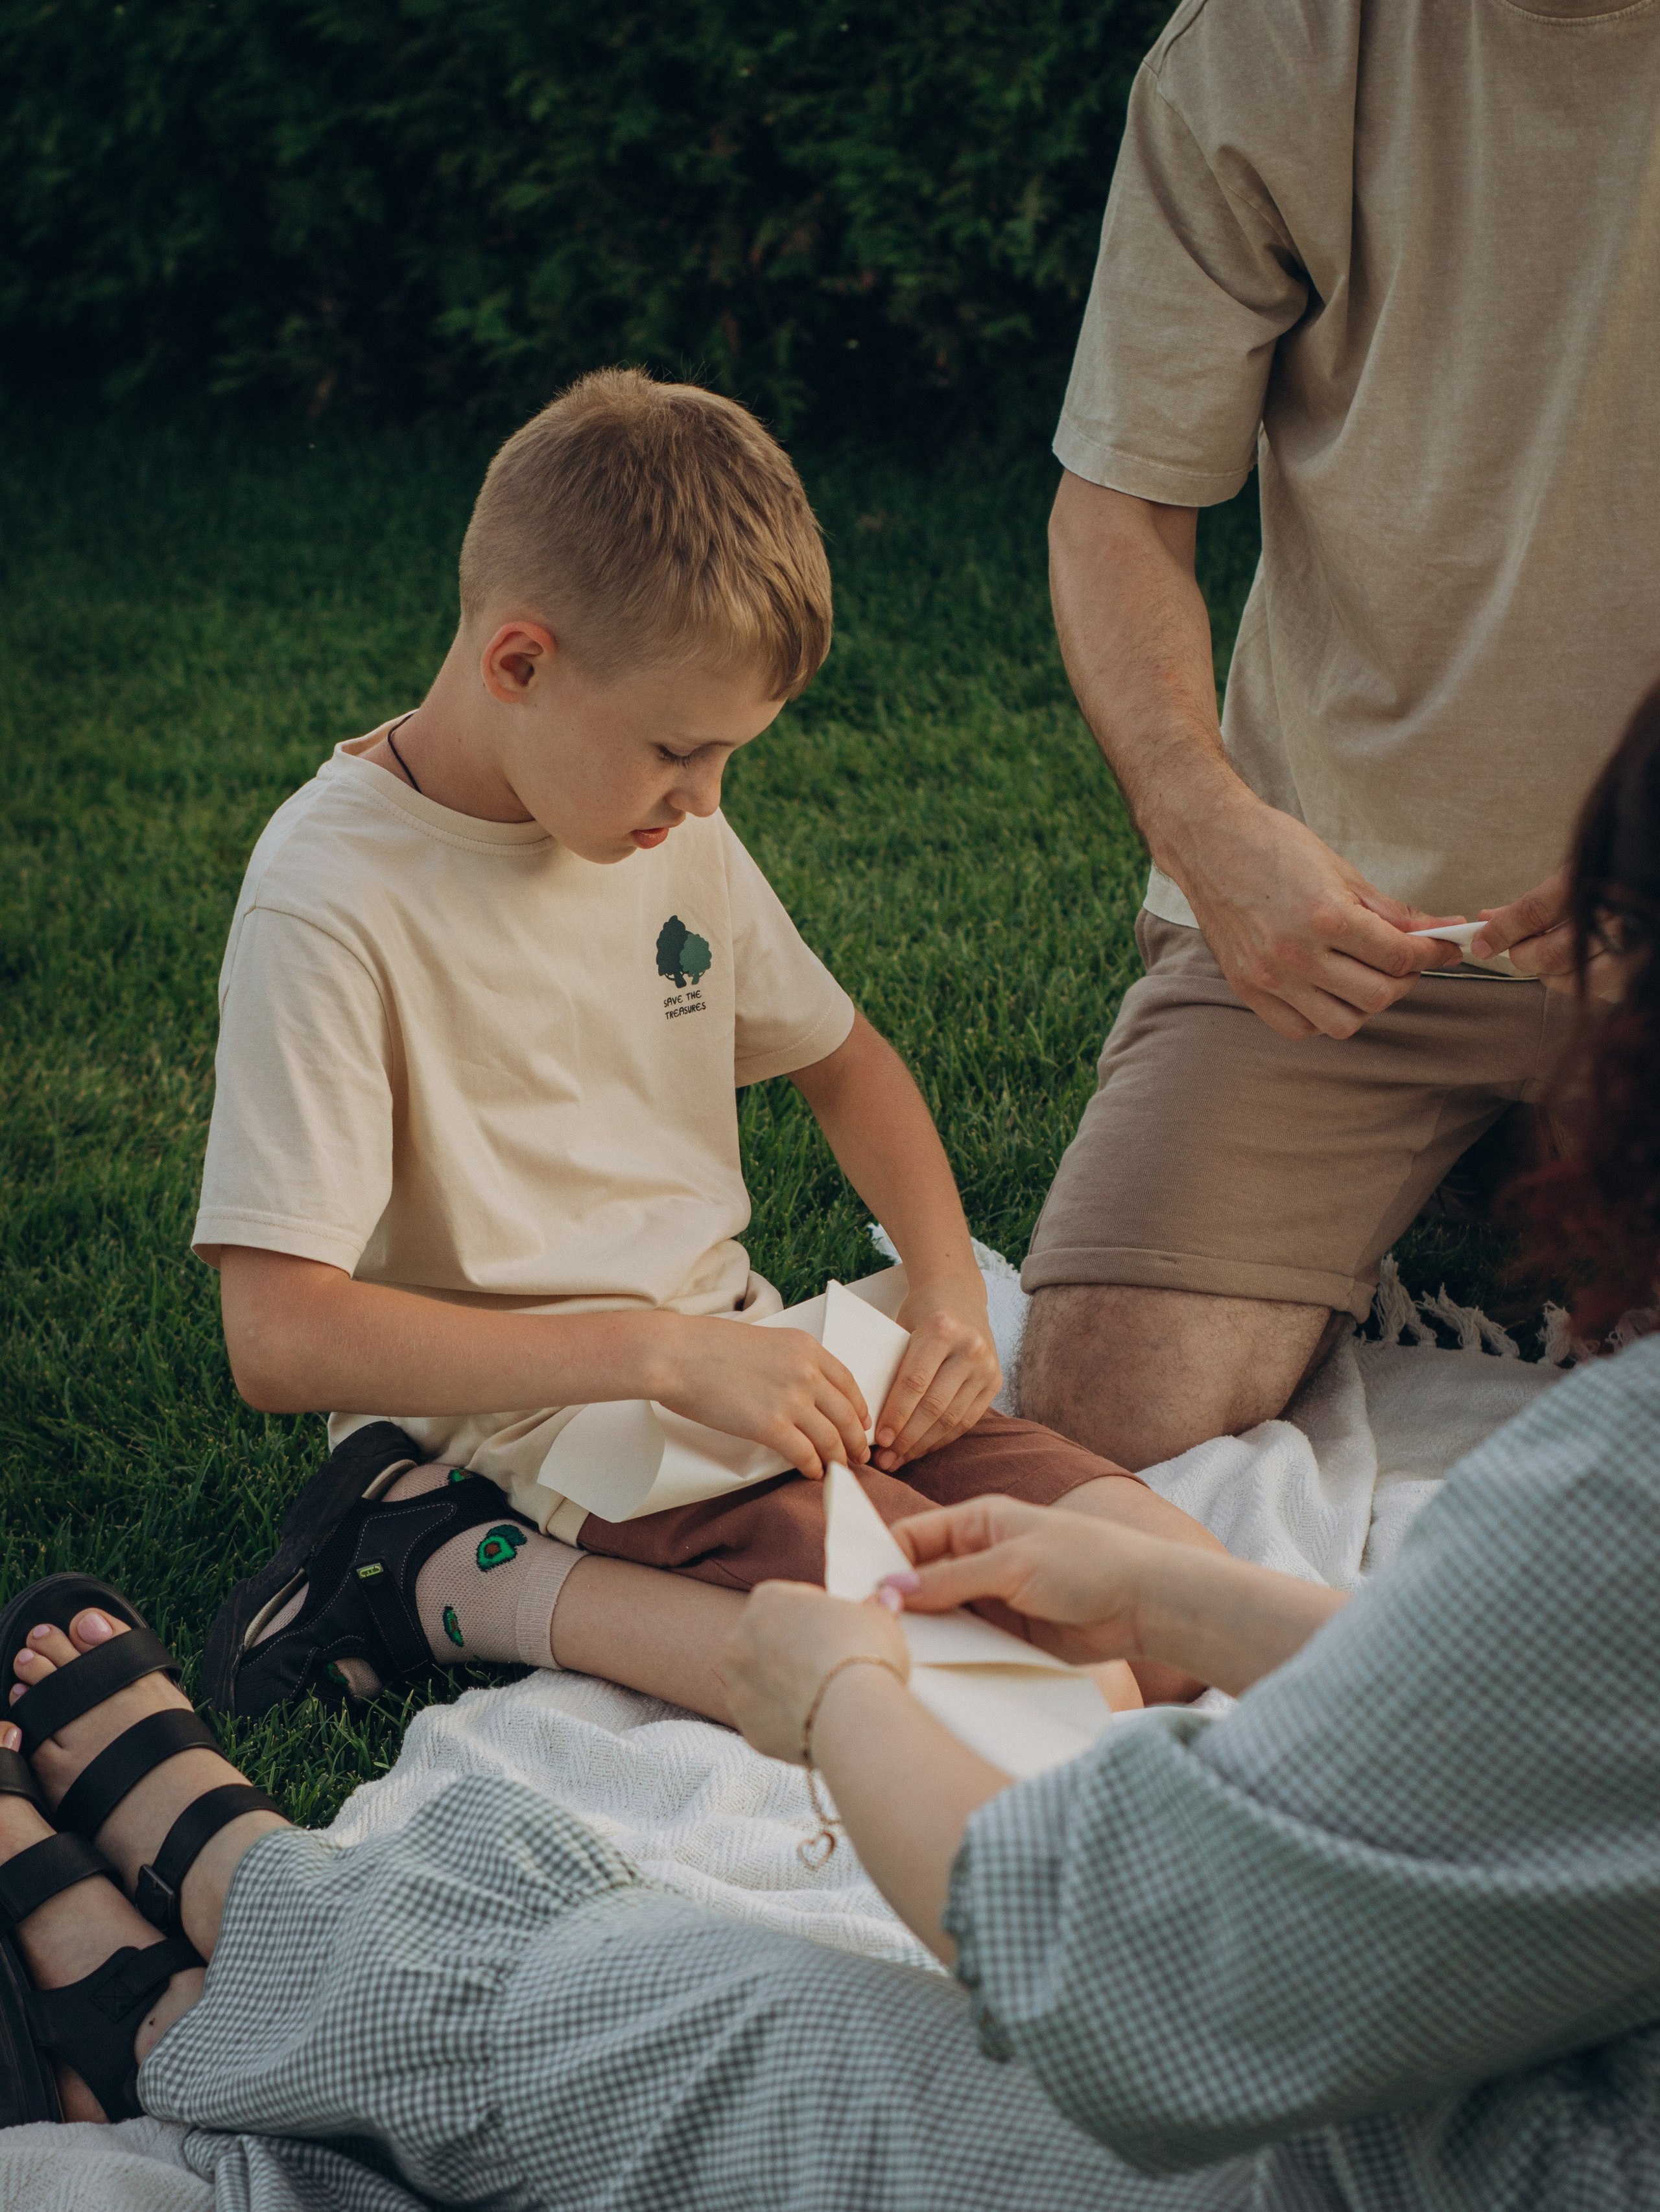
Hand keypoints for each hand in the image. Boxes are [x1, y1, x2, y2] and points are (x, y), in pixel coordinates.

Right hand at [655, 1318, 869, 1480]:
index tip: (863, 1423)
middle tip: (860, 1455)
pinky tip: (813, 1474)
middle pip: (846, 1414)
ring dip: (839, 1458)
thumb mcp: (763, 1341)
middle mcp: (806, 1372)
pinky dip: (813, 1468)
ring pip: (831, 1438)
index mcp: (805, 1347)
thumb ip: (788, 1362)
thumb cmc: (706, 1346)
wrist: (676, 1355)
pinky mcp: (770, 1426)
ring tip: (841, 1470)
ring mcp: (791, 1399)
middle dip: (856, 1439)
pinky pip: (805, 1454)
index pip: (848, 1382)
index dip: (859, 1407)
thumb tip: (799, 1391)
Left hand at [722, 1581, 908, 1761]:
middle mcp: (740, 1639)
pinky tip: (813, 1723)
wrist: (850, 1712)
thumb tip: (886, 1599)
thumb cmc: (863, 1653)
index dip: (816, 1618)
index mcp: (767, 1600)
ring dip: (782, 1689)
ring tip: (823, 1700)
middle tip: (829, 1667)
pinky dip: (784, 1722)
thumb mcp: (878, 1620)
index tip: (837, 1633)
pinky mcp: (746, 1726)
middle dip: (791, 1653)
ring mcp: (738, 1686)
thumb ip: (875, 1608)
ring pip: (760, 1684)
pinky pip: (765, 1721)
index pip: (788, 1602)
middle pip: (766, 1642)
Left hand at [872, 1275, 1001, 1472]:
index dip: (896, 1415)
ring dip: (923, 1444)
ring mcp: (987, 1365)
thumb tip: (872, 1417)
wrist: (958, 1293)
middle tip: (885, 1459)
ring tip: (899, 1460)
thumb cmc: (920, 1314)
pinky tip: (922, 1448)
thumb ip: (893, 1367)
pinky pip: (967, 1419)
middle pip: (934, 1405)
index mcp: (941, 1329)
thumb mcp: (902, 1329)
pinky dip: (943, 1437)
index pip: (914, 1382)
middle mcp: (970, 1347)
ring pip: (952, 1417)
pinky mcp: (995, 1381)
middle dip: (907, 1438)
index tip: (879, 1439)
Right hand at [889, 1496, 1153, 1666]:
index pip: (911, 1537)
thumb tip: (889, 1588)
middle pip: (918, 1580)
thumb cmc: (1085, 1563)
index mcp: (977, 1523)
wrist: (1145, 1604)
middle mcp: (978, 1559)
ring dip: (919, 1634)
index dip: (880, 1560)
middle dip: (894, 1603)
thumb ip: (950, 1578)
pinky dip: (946, 1657)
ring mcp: (991, 1599)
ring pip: (937, 1616)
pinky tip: (929, 1673)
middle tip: (868, 1634)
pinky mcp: (1005, 1635)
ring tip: (894, 1658)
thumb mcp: (1011, 1565)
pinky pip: (963, 1645)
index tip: (855, 1593)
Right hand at [1172, 793, 1463, 1040]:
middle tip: (1407, 961)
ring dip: (1365, 1004)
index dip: (1434, 953)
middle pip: (1377, 996)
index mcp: (1324, 916)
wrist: (1209, 842)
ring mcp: (1269, 976)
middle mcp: (1295, 954)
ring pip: (1343, 1023)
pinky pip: (1300, 1028)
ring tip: (1366, 976)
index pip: (1399, 955)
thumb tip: (1437, 930)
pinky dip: (1323, 1017)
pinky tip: (1328, 990)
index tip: (1445, 948)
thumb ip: (1389, 910)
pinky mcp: (1247, 988)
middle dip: (1405, 980)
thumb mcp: (1340, 870)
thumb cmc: (1273, 846)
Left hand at [1472, 869, 1621, 999]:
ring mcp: (1630, 947)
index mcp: (1592, 883)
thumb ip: (1534, 901)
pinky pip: (1594, 991)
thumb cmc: (1616, 875)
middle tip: (1516, 949)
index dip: (1501, 931)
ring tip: (1546, 956)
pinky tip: (1576, 966)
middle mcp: (1613, 917)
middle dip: (1522, 956)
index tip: (1480, 942)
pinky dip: (1574, 982)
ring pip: (1569, 979)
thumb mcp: (1576, 875)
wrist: (1654, 874)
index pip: (1533, 912)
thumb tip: (1489, 919)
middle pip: (1549, 954)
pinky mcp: (1636, 971)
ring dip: (1547, 973)